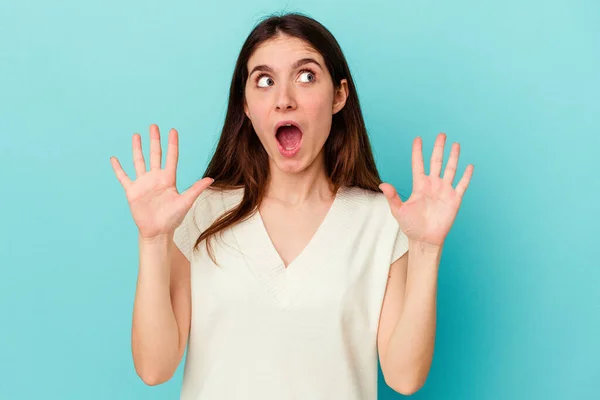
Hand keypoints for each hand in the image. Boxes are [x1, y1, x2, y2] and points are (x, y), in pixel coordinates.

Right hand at [110, 124, 213, 239]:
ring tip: (136, 135)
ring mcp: (143, 183)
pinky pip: (123, 177)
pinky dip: (118, 168)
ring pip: (139, 161)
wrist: (157, 232)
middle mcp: (156, 178)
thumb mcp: (185, 202)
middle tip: (153, 126)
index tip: (173, 130)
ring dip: (137, 149)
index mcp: (168, 179)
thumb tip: (211, 179)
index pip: (171, 157)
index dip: (172, 144)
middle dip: (154, 140)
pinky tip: (114, 158)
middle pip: (155, 155)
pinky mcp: (132, 191)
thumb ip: (195, 189)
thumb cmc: (173, 219)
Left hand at [380, 133, 473, 246]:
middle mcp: (432, 185)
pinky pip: (462, 185)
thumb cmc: (410, 226)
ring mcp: (444, 191)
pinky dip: (466, 176)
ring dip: (453, 157)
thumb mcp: (398, 210)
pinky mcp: (454, 200)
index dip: (418, 151)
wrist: (424, 240)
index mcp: (419, 185)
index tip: (418, 139)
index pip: (418, 164)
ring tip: (456, 144)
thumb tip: (382, 185)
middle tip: (441, 134)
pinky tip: (469, 166)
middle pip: (436, 162)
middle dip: (439, 148)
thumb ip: (392, 197)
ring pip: (450, 169)